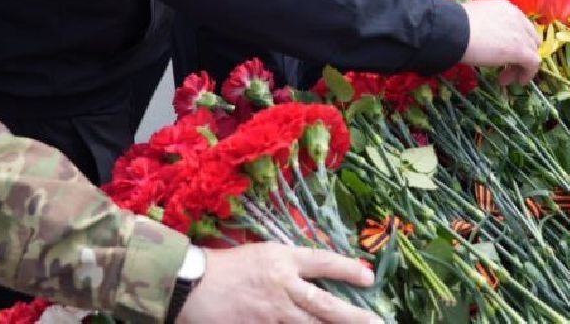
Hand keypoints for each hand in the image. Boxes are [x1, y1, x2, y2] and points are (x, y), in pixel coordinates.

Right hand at [180, 243, 378, 323]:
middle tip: (379, 323)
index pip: (321, 262)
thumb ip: (290, 264)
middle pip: (324, 304)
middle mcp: (281, 287)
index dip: (347, 269)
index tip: (369, 277)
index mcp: (281, 260)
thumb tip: (319, 275)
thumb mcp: (262, 253)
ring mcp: (271, 314)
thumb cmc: (225, 266)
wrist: (190, 285)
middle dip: (354, 316)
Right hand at [459, 0, 541, 84]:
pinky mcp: (521, 50)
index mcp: (505, 7)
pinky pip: (533, 63)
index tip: (500, 55)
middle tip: (504, 67)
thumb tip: (480, 36)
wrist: (455, 31)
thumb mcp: (474, 20)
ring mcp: (520, 33)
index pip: (519, 26)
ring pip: (531, 52)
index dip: (513, 41)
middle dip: (520, 54)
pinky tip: (518, 81)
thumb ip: (485, 26)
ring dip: (520, 66)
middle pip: (529, 38)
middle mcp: (517, 17)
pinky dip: (528, 73)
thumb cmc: (457, 25)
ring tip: (504, 79)